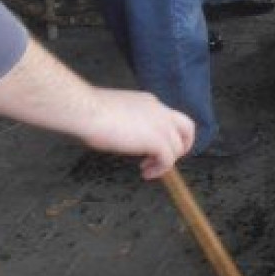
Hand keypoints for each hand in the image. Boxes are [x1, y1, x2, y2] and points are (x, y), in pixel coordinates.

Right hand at [79, 89, 195, 178]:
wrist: (87, 110)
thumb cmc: (91, 112)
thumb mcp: (116, 114)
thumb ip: (128, 122)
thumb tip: (124, 135)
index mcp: (149, 102)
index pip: (169, 117)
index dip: (166, 133)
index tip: (151, 145)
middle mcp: (160, 111)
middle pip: (187, 128)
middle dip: (182, 145)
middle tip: (168, 159)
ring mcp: (161, 125)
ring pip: (178, 147)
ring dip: (166, 162)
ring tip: (149, 169)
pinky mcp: (157, 140)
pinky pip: (168, 160)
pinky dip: (160, 169)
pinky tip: (146, 173)